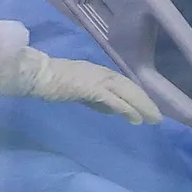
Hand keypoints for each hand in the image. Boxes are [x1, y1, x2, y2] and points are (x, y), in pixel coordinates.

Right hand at [0, 47, 161, 124]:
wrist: (34, 74)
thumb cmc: (48, 80)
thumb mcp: (76, 89)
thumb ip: (94, 98)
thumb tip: (113, 110)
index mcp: (96, 71)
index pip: (122, 84)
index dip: (136, 96)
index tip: (146, 108)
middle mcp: (100, 72)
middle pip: (129, 86)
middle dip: (145, 102)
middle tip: (157, 118)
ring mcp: (96, 79)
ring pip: (126, 91)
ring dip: (142, 105)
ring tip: (153, 119)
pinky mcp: (90, 87)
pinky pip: (113, 99)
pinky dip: (126, 108)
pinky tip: (135, 119)